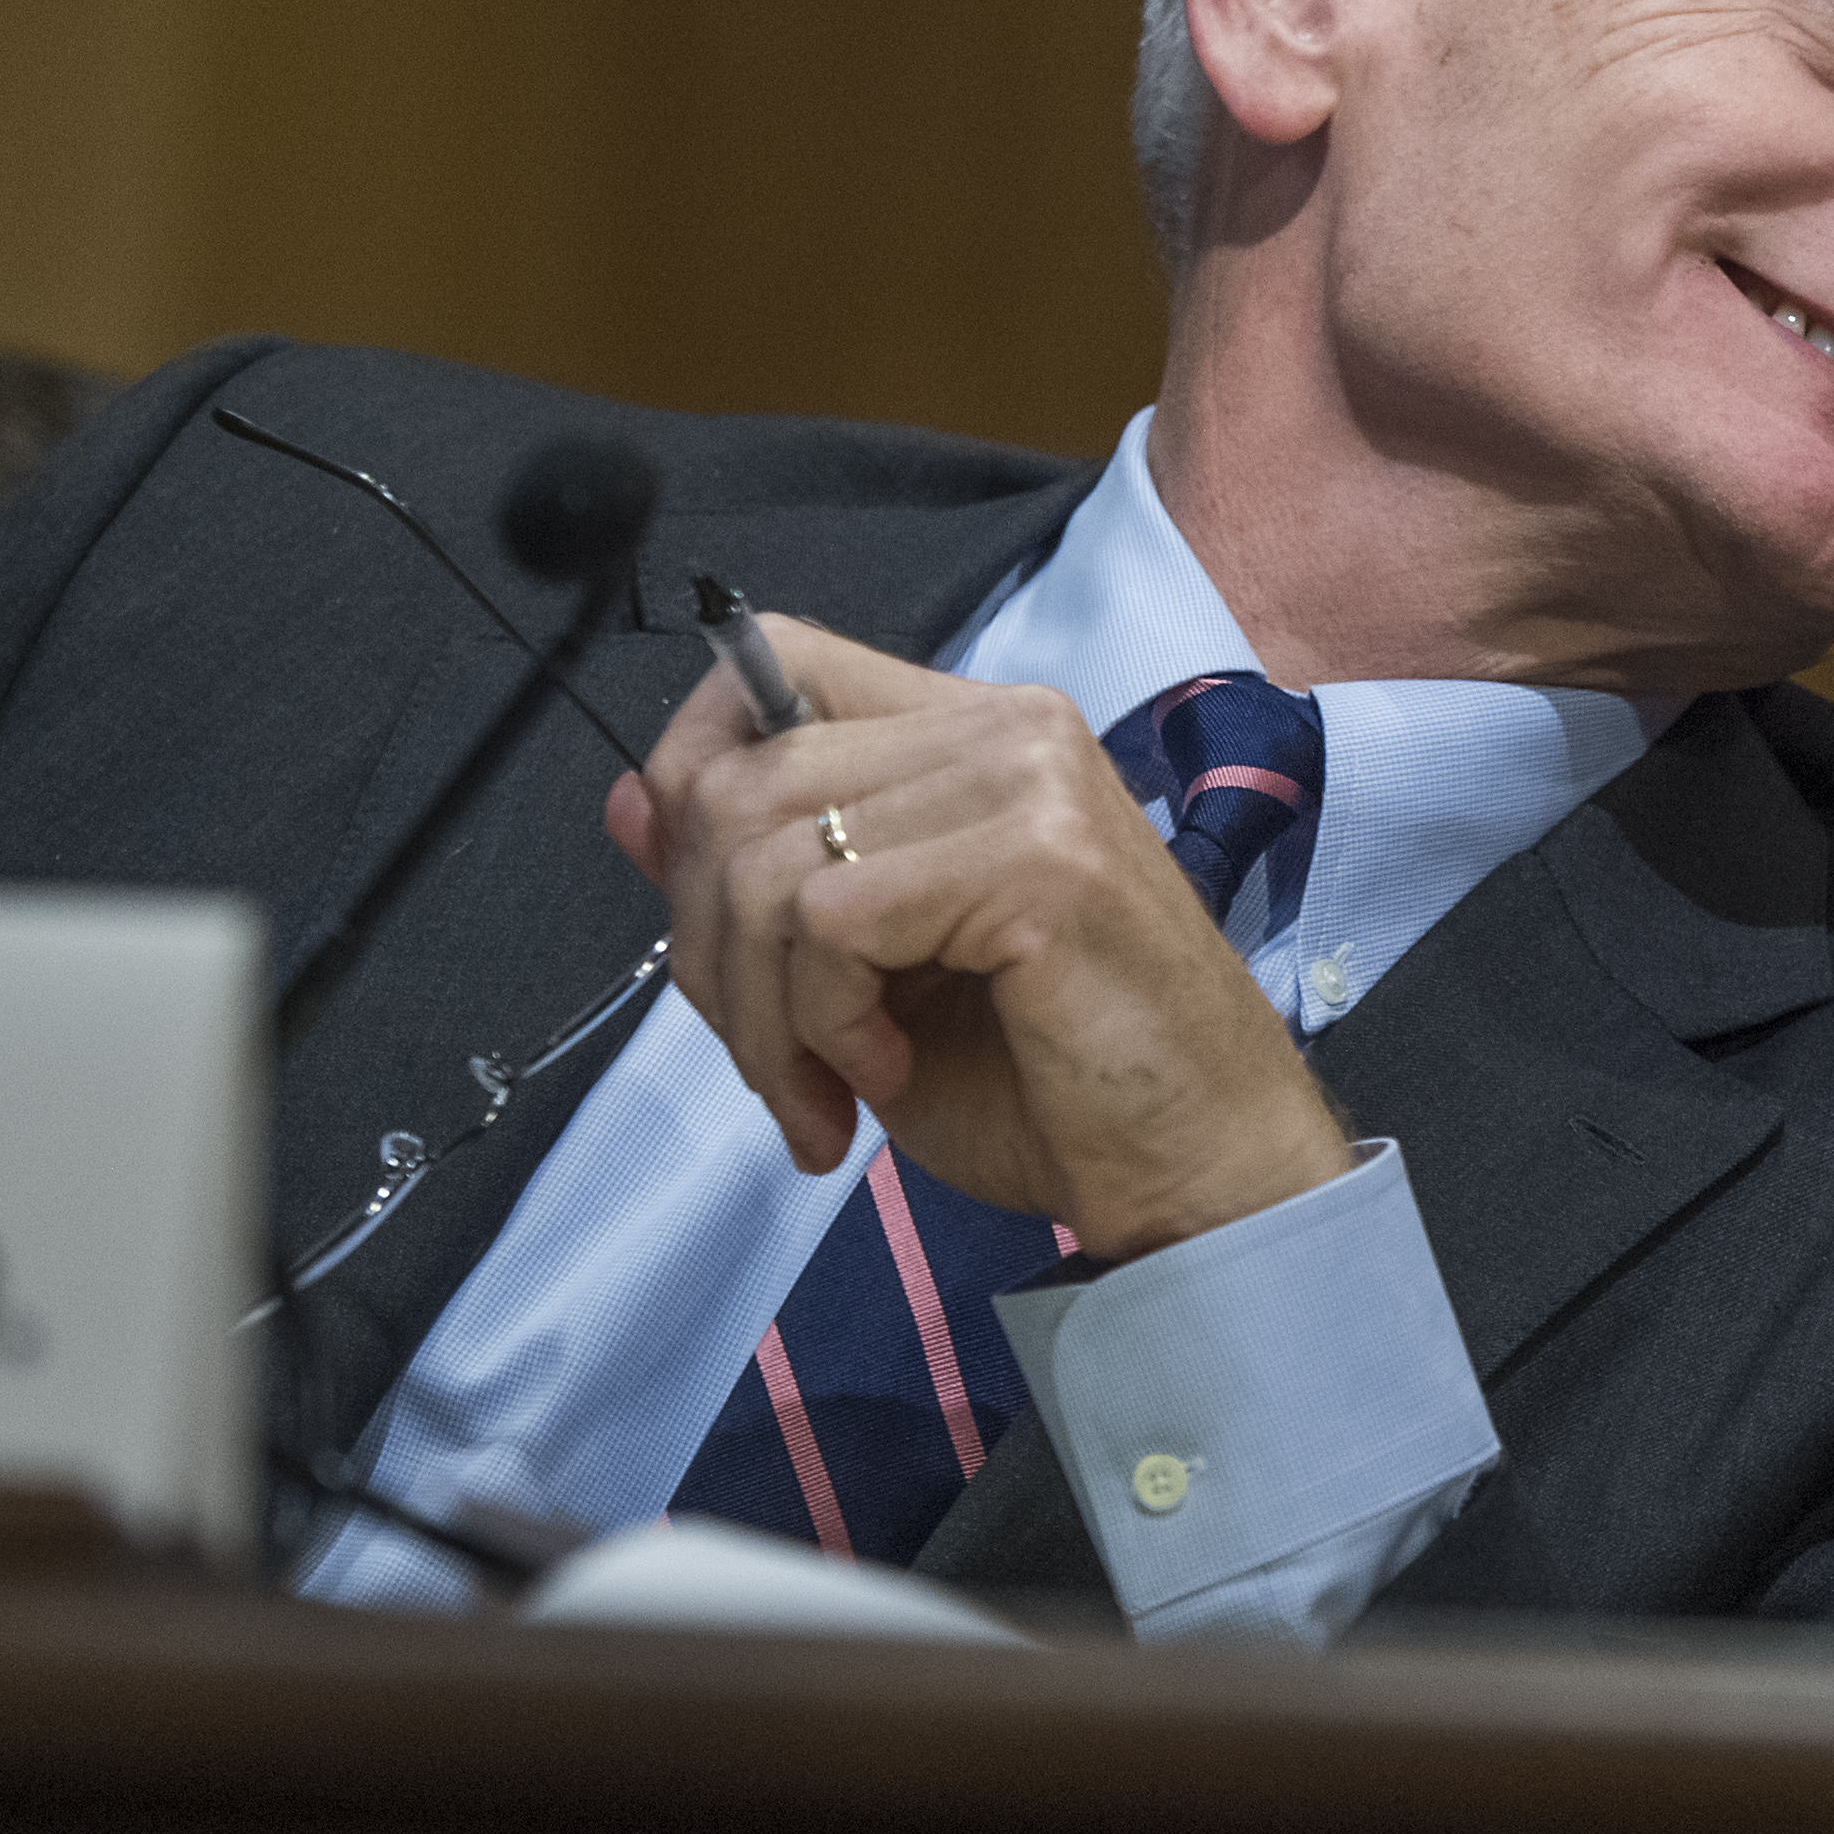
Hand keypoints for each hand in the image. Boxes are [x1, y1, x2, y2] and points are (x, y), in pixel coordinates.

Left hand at [601, 618, 1357, 1262]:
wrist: (1201, 1170)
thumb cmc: (1059, 1085)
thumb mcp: (869, 979)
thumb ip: (763, 883)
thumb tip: (632, 803)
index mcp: (975, 734)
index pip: (777, 663)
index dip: (695, 769)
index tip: (706, 917)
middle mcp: (1005, 728)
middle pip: (739, 778)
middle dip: (709, 951)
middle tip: (776, 1064)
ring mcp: (1026, 782)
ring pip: (765, 857)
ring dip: (762, 1012)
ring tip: (829, 1089)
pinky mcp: (1036, 858)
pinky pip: (829, 917)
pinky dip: (825, 1022)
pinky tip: (889, 1067)